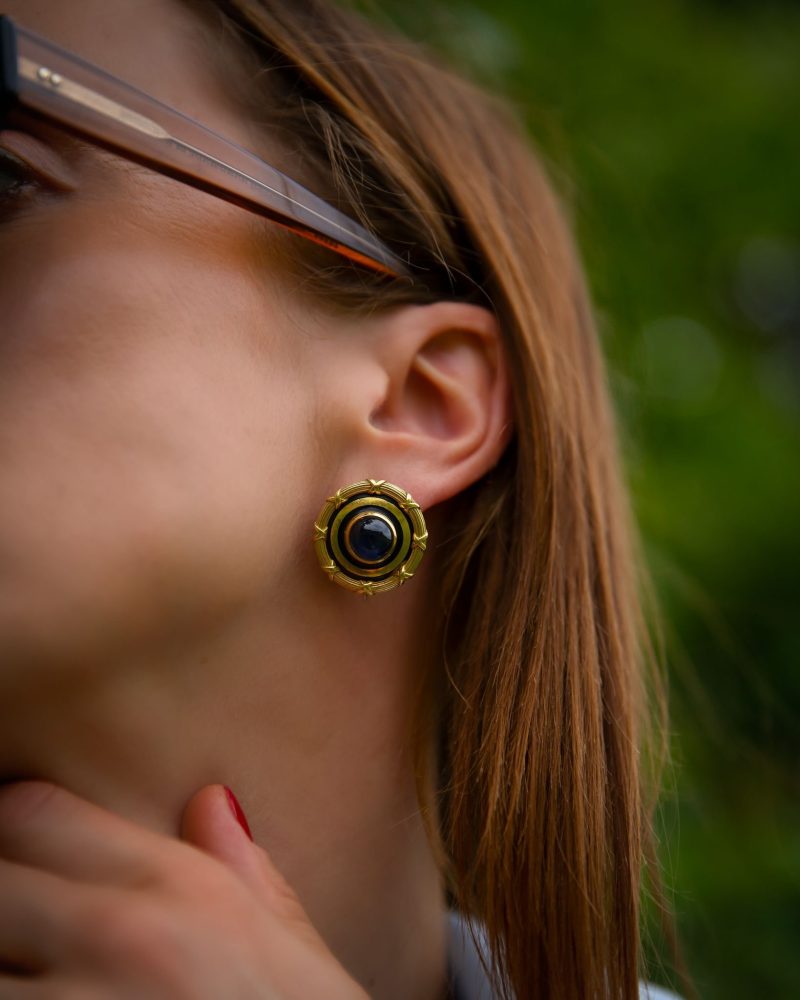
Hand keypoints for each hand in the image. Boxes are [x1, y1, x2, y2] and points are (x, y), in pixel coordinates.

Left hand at [0, 781, 368, 998]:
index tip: (22, 854)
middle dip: (1, 899)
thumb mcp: (292, 947)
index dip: (11, 828)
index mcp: (176, 884)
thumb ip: (245, 869)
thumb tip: (211, 800)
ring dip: (3, 969)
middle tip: (25, 929)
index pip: (33, 812)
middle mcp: (115, 932)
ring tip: (32, 977)